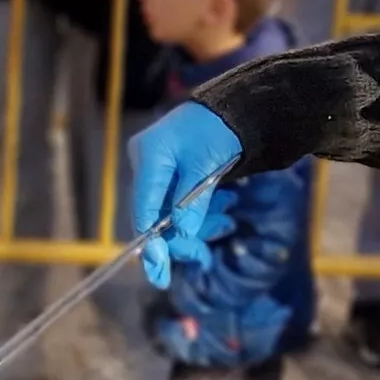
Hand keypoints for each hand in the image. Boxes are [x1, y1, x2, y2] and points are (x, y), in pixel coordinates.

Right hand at [124, 105, 241, 287]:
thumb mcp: (207, 168)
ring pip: (170, 214)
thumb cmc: (219, 130)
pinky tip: (223, 208)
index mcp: (149, 157)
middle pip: (155, 217)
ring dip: (196, 226)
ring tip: (226, 222)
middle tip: (202, 258)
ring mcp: (157, 170)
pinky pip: (179, 204)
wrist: (235, 106)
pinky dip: (199, 213)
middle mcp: (146, 164)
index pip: (144, 209)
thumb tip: (182, 235)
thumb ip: (192, 203)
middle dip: (180, 239)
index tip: (160, 272)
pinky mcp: (171, 175)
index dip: (152, 243)